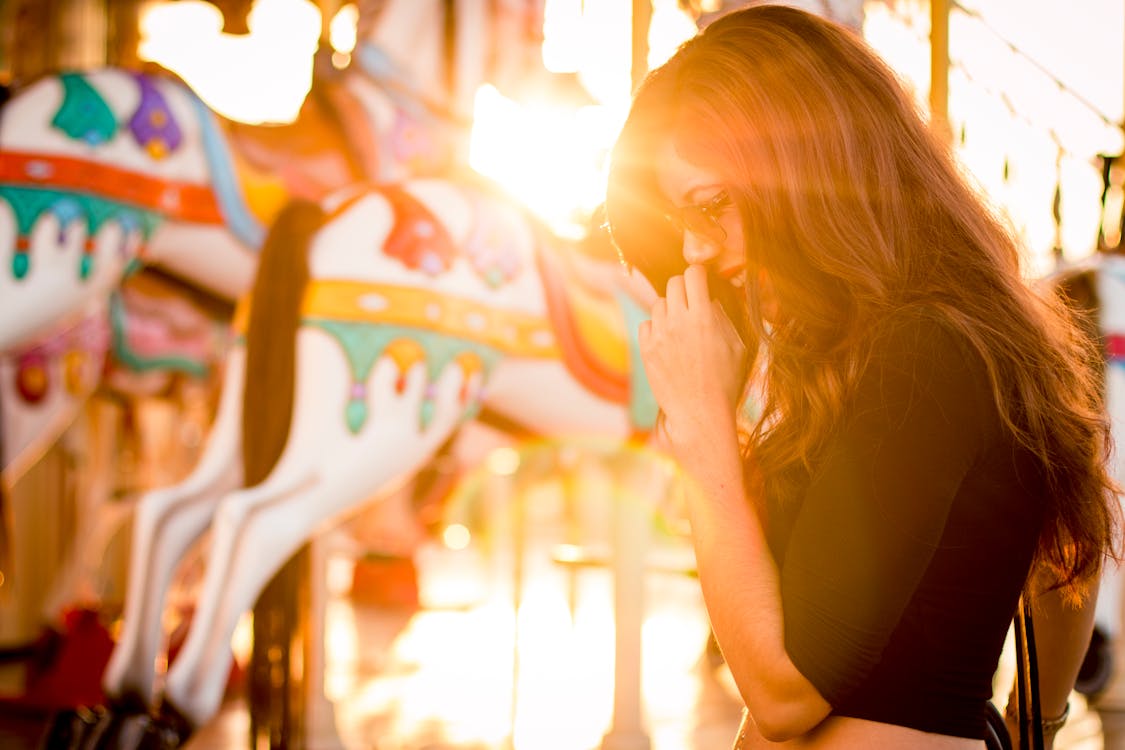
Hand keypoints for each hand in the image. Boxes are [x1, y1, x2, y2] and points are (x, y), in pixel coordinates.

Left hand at [638, 264, 747, 457]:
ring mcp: (659, 335)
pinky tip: (668, 340)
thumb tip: (710, 300)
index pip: (693, 274)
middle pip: (673, 283)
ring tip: (681, 325)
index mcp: (703, 317)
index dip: (699, 275)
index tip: (702, 282)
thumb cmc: (725, 382)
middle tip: (691, 302)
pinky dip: (656, 327)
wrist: (700, 414)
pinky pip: (646, 324)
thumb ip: (723, 318)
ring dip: (669, 308)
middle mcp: (677, 321)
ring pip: (658, 303)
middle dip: (684, 288)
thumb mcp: (737, 346)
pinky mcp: (646, 350)